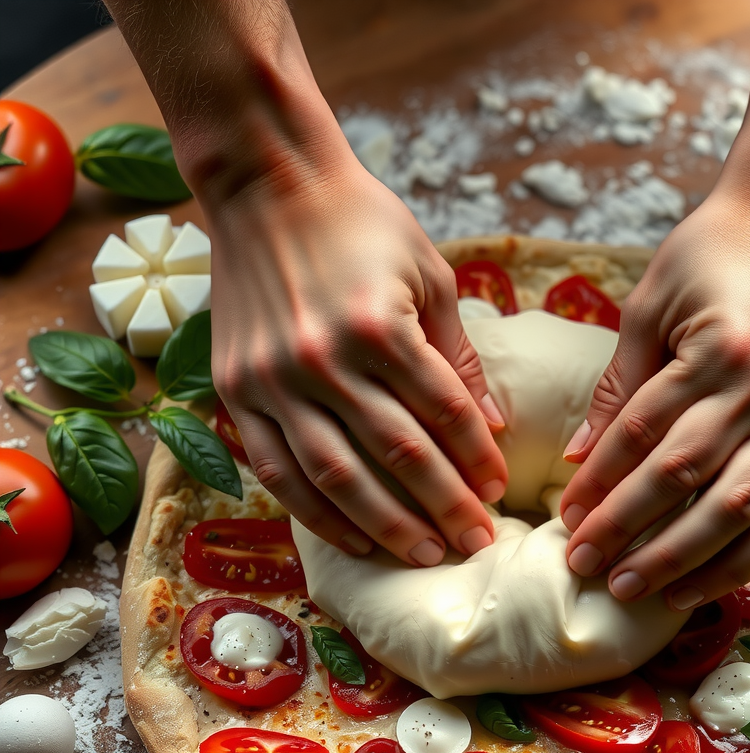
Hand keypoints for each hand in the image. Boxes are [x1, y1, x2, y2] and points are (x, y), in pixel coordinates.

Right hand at [206, 143, 507, 565]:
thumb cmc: (362, 223)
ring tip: (426, 557)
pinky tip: (354, 540)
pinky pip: (277, 471)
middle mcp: (322, 359)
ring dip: (386, 526)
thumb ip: (457, 355)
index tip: (498, 492)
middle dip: (444, 507)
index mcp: (378, 325)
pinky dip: (317, 513)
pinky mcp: (235, 392)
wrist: (267, 183)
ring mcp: (273, 380)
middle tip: (476, 543)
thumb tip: (491, 426)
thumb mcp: (429, 273)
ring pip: (337, 477)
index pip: (443, 412)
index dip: (476, 459)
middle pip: (397, 455)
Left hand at [559, 184, 749, 608]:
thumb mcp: (649, 305)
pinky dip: (745, 557)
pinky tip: (702, 583)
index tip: (564, 519)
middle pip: (688, 481)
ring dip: (683, 560)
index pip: (644, 435)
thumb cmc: (712, 254)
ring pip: (741, 510)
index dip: (600, 484)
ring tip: (633, 591)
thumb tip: (577, 460)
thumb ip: (617, 388)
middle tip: (584, 568)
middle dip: (630, 533)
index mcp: (720, 351)